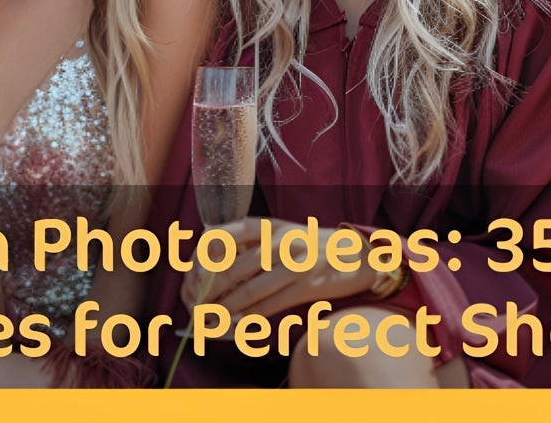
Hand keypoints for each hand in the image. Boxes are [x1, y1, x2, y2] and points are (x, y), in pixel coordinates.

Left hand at [180, 218, 376, 318]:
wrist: (357, 255)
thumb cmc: (310, 246)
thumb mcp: (279, 234)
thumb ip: (249, 244)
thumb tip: (211, 268)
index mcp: (265, 225)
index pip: (219, 235)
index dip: (201, 258)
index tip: (192, 277)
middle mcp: (277, 240)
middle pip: (230, 268)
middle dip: (208, 292)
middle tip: (195, 307)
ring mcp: (293, 262)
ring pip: (248, 291)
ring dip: (224, 311)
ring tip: (209, 321)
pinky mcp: (306, 285)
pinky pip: (269, 306)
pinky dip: (248, 319)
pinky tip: (235, 326)